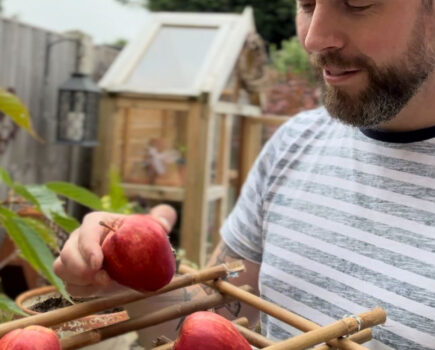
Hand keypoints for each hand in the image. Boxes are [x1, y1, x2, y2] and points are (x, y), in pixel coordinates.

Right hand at [53, 205, 176, 296]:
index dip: (88, 247)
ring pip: (61, 268)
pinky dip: (82, 290)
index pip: (86, 231)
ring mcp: (74, 257)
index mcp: (97, 222)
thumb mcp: (153, 228)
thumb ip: (161, 219)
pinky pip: (69, 285)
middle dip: (81, 268)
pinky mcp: (74, 275)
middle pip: (68, 252)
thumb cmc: (140, 239)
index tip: (98, 263)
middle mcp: (80, 237)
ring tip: (103, 284)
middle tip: (103, 279)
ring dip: (79, 280)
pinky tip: (99, 290)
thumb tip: (166, 217)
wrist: (134, 261)